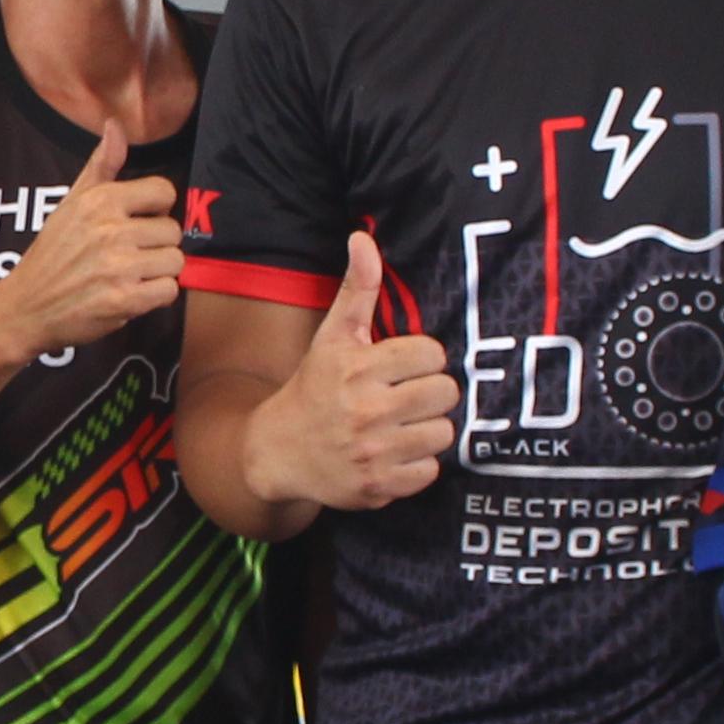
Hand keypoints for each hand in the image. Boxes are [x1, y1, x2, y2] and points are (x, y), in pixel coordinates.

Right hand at [0, 123, 183, 358]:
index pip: (164, 191)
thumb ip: (101, 165)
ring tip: (131, 275)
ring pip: (175, 261)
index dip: (156, 209)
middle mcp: (111, 230)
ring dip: (157, 272)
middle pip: (172, 231)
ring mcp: (119, 266)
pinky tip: (132, 294)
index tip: (139, 221)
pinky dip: (155, 296)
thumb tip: (114, 124)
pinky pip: (169, 291)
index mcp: (101, 200)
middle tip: (130, 255)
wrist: (27, 305)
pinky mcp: (125, 300)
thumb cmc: (53, 252)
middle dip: (156, 245)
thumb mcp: (71, 202)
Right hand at [253, 232, 461, 510]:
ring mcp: (373, 452)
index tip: (403, 367)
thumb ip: (357, 288)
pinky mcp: (378, 487)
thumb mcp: (333, 336)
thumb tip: (363, 237)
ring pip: (443, 433)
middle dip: (431, 394)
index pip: (432, 354)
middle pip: (445, 393)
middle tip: (408, 397)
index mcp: (358, 368)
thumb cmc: (314, 387)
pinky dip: (418, 464)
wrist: (277, 451)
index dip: (422, 359)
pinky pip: (430, 470)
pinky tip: (396, 453)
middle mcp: (366, 410)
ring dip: (428, 430)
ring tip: (404, 425)